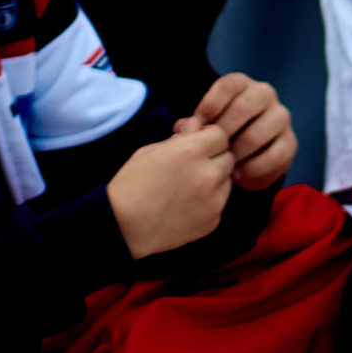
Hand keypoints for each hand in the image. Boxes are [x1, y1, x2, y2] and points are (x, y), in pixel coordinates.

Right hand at [107, 116, 237, 257]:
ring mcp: (213, 200)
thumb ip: (181, 137)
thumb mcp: (151, 150)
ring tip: (188, 188)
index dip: (208, 139)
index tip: (198, 145)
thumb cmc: (132, 185)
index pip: (221, 135)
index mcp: (192, 151)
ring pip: (228, 181)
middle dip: (214, 159)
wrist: (123, 226)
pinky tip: (187, 205)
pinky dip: (209, 202)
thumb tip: (198, 125)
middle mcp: (208, 174)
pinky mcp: (213, 221)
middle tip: (193, 167)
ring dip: (215, 180)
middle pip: (228, 158)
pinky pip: (220, 203)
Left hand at [191, 67, 296, 196]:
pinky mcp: (291, 142)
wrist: (244, 160)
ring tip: (223, 164)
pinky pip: (274, 156)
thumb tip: (185, 127)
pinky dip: (253, 169)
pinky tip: (238, 175)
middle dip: (223, 132)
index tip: (199, 125)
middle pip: (244, 107)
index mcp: (242, 84)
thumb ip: (192, 126)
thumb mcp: (203, 128)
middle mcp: (265, 95)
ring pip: (258, 132)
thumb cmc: (219, 137)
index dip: (210, 105)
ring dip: (237, 152)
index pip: (228, 85)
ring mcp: (281, 117)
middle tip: (211, 150)